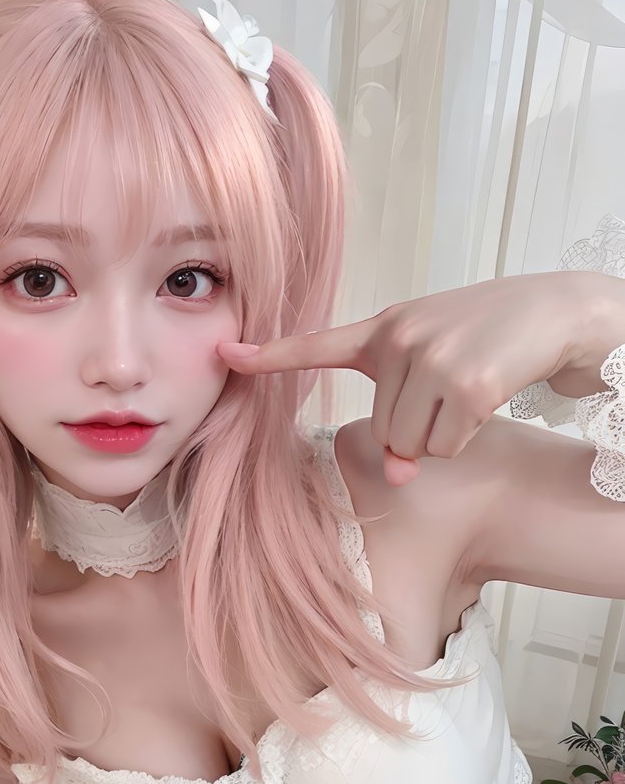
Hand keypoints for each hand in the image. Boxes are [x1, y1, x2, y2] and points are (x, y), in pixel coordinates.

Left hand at [217, 270, 600, 486]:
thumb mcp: (432, 359)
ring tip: (469, 391)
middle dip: (418, 428)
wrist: (554, 311)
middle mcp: (399, 338)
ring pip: (410, 445)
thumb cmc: (486, 336)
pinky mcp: (466, 383)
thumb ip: (400, 414)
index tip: (228, 356)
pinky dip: (466, 438)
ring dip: (442, 436)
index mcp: (382, 330)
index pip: (317, 344)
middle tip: (451, 390)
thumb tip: (401, 473)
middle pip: (383, 431)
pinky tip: (488, 397)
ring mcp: (431, 358)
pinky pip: (443, 447)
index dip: (270, 355)